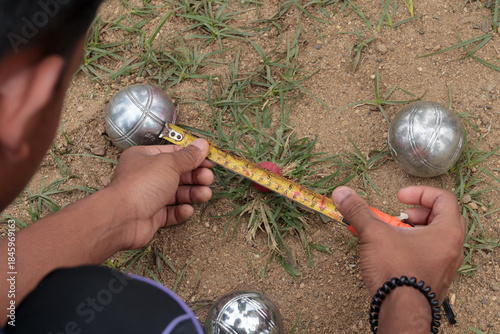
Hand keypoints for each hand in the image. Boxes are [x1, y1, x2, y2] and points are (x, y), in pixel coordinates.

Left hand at [108, 139, 214, 250]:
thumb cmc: (142, 184)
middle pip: (178, 174)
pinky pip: (171, 212)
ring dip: (193, 194)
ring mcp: (150, 197)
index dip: (194, 157)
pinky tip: (186, 210)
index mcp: (146, 157)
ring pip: (177, 194)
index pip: (174, 154)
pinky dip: (180, 211)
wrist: (122, 218)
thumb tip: (203, 144)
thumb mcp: (169, 163)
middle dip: (195, 177)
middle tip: (208, 179)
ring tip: (205, 195)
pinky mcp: (152, 216)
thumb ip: (188, 156)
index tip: (211, 161)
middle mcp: (147, 176)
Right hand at [332, 186, 464, 301]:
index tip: (399, 198)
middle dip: (417, 212)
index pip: (443, 199)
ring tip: (393, 234)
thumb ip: (358, 211)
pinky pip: (430, 254)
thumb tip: (342, 193)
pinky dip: (413, 246)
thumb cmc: (396, 271)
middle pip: (442, 217)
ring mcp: (446, 265)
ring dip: (413, 230)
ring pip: (436, 237)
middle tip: (400, 215)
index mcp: (448, 232)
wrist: (402, 312)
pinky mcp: (437, 278)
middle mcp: (453, 248)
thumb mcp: (374, 234)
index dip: (419, 193)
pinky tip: (392, 253)